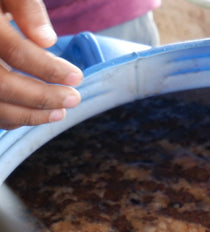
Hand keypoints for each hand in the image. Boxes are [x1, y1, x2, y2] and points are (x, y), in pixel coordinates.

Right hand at [0, 0, 82, 128]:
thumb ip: (26, 8)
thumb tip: (47, 40)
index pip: (15, 52)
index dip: (48, 68)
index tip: (77, 77)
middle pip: (2, 84)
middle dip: (42, 97)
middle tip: (74, 98)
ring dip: (29, 115)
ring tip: (61, 113)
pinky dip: (13, 117)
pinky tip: (37, 115)